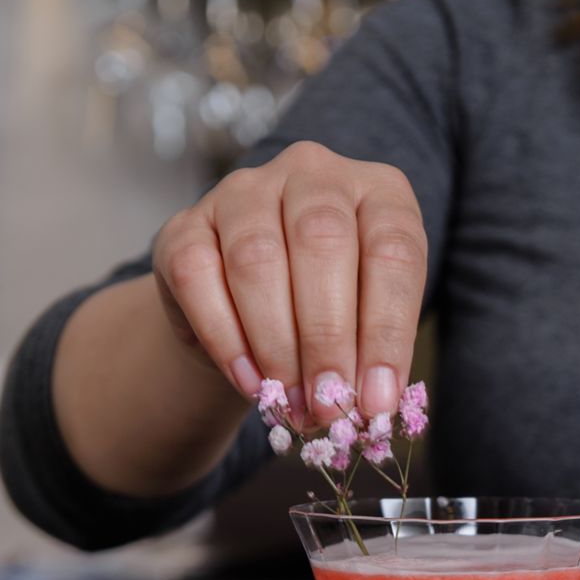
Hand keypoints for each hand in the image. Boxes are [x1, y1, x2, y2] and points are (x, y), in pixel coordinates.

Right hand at [152, 141, 427, 424]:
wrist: (250, 315)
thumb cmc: (327, 314)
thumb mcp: (366, 324)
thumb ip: (372, 356)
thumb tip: (373, 405)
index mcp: (378, 192)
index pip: (393, 251)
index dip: (388, 330)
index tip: (379, 399)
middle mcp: (313, 174)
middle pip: (321, 242)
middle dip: (327, 336)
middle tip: (328, 402)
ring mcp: (245, 191)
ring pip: (256, 258)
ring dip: (276, 343)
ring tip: (290, 402)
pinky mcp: (186, 224)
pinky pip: (196, 275)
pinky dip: (225, 338)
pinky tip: (249, 381)